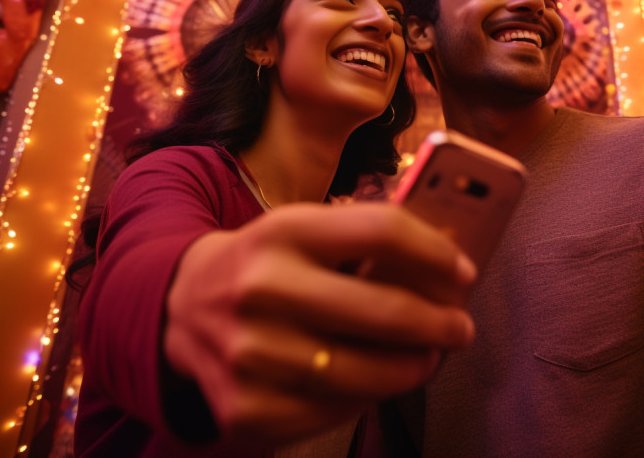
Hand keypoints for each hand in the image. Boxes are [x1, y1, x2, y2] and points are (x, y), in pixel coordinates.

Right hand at [163, 202, 476, 447]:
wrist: (181, 305)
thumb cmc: (264, 263)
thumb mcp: (301, 230)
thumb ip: (363, 242)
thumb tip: (444, 270)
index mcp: (283, 231)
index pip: (381, 231)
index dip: (436, 252)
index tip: (463, 271)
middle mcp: (261, 288)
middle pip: (384, 312)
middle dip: (440, 324)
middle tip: (459, 328)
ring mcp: (250, 354)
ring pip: (364, 375)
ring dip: (411, 369)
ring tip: (425, 359)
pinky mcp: (245, 407)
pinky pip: (331, 413)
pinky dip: (364, 400)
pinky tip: (371, 384)